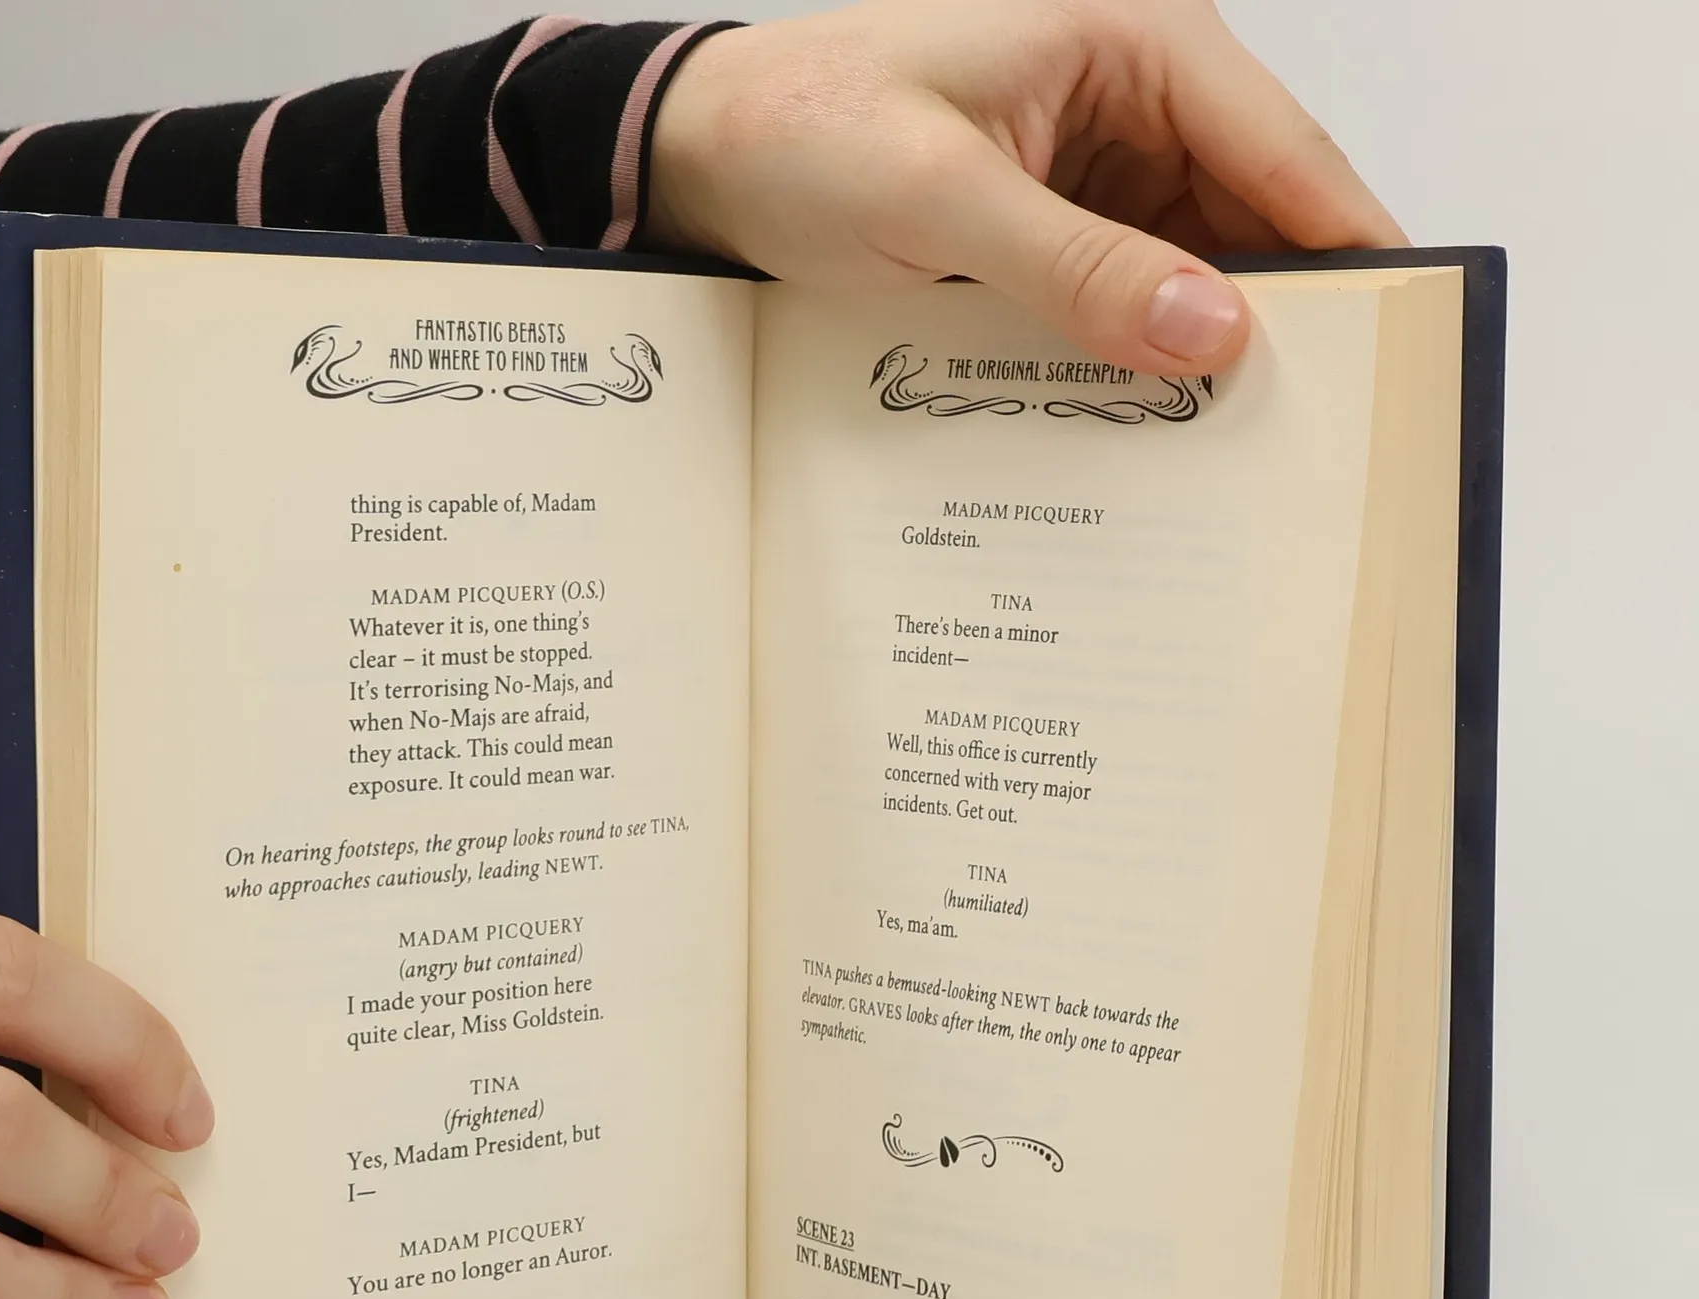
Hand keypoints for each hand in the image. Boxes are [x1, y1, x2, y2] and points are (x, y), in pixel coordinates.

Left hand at [649, 0, 1405, 374]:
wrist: (708, 155)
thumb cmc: (802, 131)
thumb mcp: (937, 199)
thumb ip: (1074, 265)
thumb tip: (1212, 333)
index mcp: (1134, 41)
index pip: (1281, 152)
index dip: (1348, 248)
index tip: (1399, 344)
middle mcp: (1135, 95)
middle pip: (1253, 214)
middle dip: (1283, 314)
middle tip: (1319, 432)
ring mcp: (1099, 163)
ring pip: (1196, 263)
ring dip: (1208, 345)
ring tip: (1243, 448)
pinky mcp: (1058, 222)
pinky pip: (1131, 290)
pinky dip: (1143, 349)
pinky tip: (1153, 419)